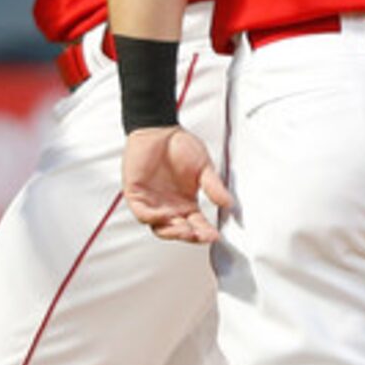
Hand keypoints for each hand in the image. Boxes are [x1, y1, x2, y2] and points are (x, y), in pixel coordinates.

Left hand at [123, 126, 232, 242]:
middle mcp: (170, 207)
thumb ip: (214, 186)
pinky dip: (152, 217)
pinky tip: (163, 216)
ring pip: (160, 228)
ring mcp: (153, 203)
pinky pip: (142, 214)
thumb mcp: (204, 167)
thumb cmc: (179, 145)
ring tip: (185, 229)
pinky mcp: (136, 195)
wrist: (159, 129)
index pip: (197, 226)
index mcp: (186, 204)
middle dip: (190, 236)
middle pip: (179, 231)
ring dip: (172, 231)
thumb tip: (228, 203)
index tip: (215, 235)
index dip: (206, 233)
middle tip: (200, 235)